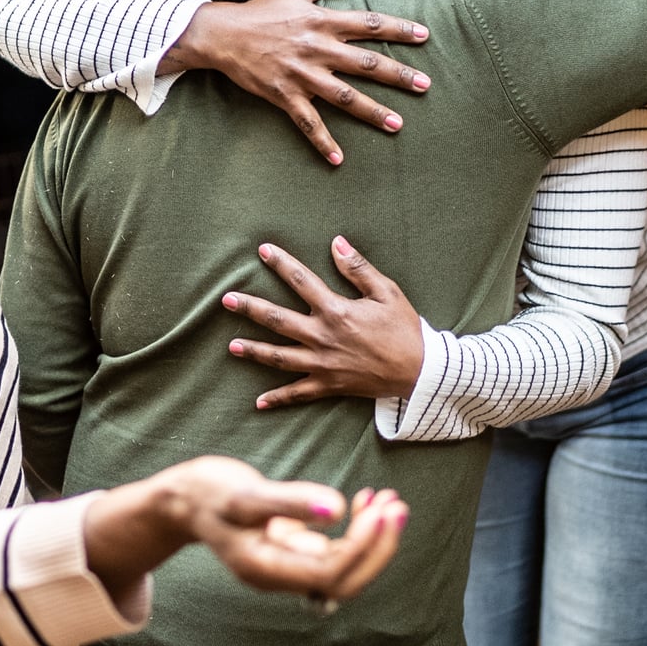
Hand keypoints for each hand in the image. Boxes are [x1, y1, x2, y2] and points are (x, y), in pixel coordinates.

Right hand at [165, 457, 406, 602]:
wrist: (184, 497)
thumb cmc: (209, 492)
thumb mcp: (246, 494)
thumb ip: (290, 502)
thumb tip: (337, 509)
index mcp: (265, 570)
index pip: (329, 572)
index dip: (362, 546)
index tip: (381, 510)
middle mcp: (280, 576)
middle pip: (343, 580)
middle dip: (376, 546)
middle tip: (398, 506)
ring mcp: (287, 565)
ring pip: (343, 565)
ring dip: (371, 536)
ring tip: (390, 500)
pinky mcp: (292, 550)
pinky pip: (334, 550)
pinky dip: (356, 529)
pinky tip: (367, 500)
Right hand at [166, 0, 430, 165]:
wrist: (223, 34)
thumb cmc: (262, 9)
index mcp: (322, 21)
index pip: (369, 24)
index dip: (398, 29)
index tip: (424, 36)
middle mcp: (317, 48)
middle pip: (366, 63)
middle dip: (398, 75)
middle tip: (426, 85)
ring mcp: (302, 74)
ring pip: (344, 96)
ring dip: (372, 111)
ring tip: (397, 124)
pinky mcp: (285, 95)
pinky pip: (308, 122)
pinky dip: (322, 141)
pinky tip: (338, 159)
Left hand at [222, 236, 424, 407]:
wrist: (419, 372)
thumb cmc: (404, 329)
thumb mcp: (387, 292)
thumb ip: (358, 268)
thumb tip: (336, 243)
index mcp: (336, 311)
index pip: (301, 281)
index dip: (281, 263)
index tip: (262, 251)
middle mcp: (322, 337)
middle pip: (278, 320)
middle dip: (250, 308)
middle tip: (227, 300)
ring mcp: (322, 364)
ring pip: (279, 357)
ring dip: (254, 351)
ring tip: (232, 346)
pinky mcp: (328, 386)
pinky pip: (298, 394)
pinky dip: (278, 399)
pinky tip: (259, 402)